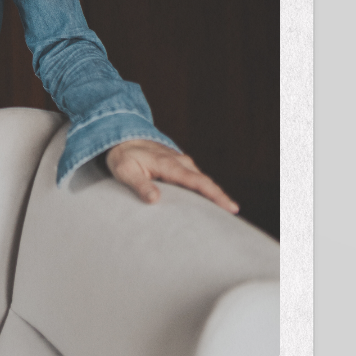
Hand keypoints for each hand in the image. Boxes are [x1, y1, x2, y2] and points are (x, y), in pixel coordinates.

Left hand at [103, 139, 238, 213]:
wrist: (122, 137)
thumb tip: (155, 200)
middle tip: (233, 218)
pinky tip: (207, 205)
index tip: (231, 208)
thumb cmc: (123, 157)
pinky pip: (196, 179)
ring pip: (202, 180)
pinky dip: (204, 191)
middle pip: (206, 182)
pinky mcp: (179, 166)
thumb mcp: (125, 171)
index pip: (198, 182)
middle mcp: (181, 162)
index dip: (216, 195)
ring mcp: (182, 163)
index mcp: (170, 165)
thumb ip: (140, 185)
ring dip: (214, 195)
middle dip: (221, 198)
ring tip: (224, 216)